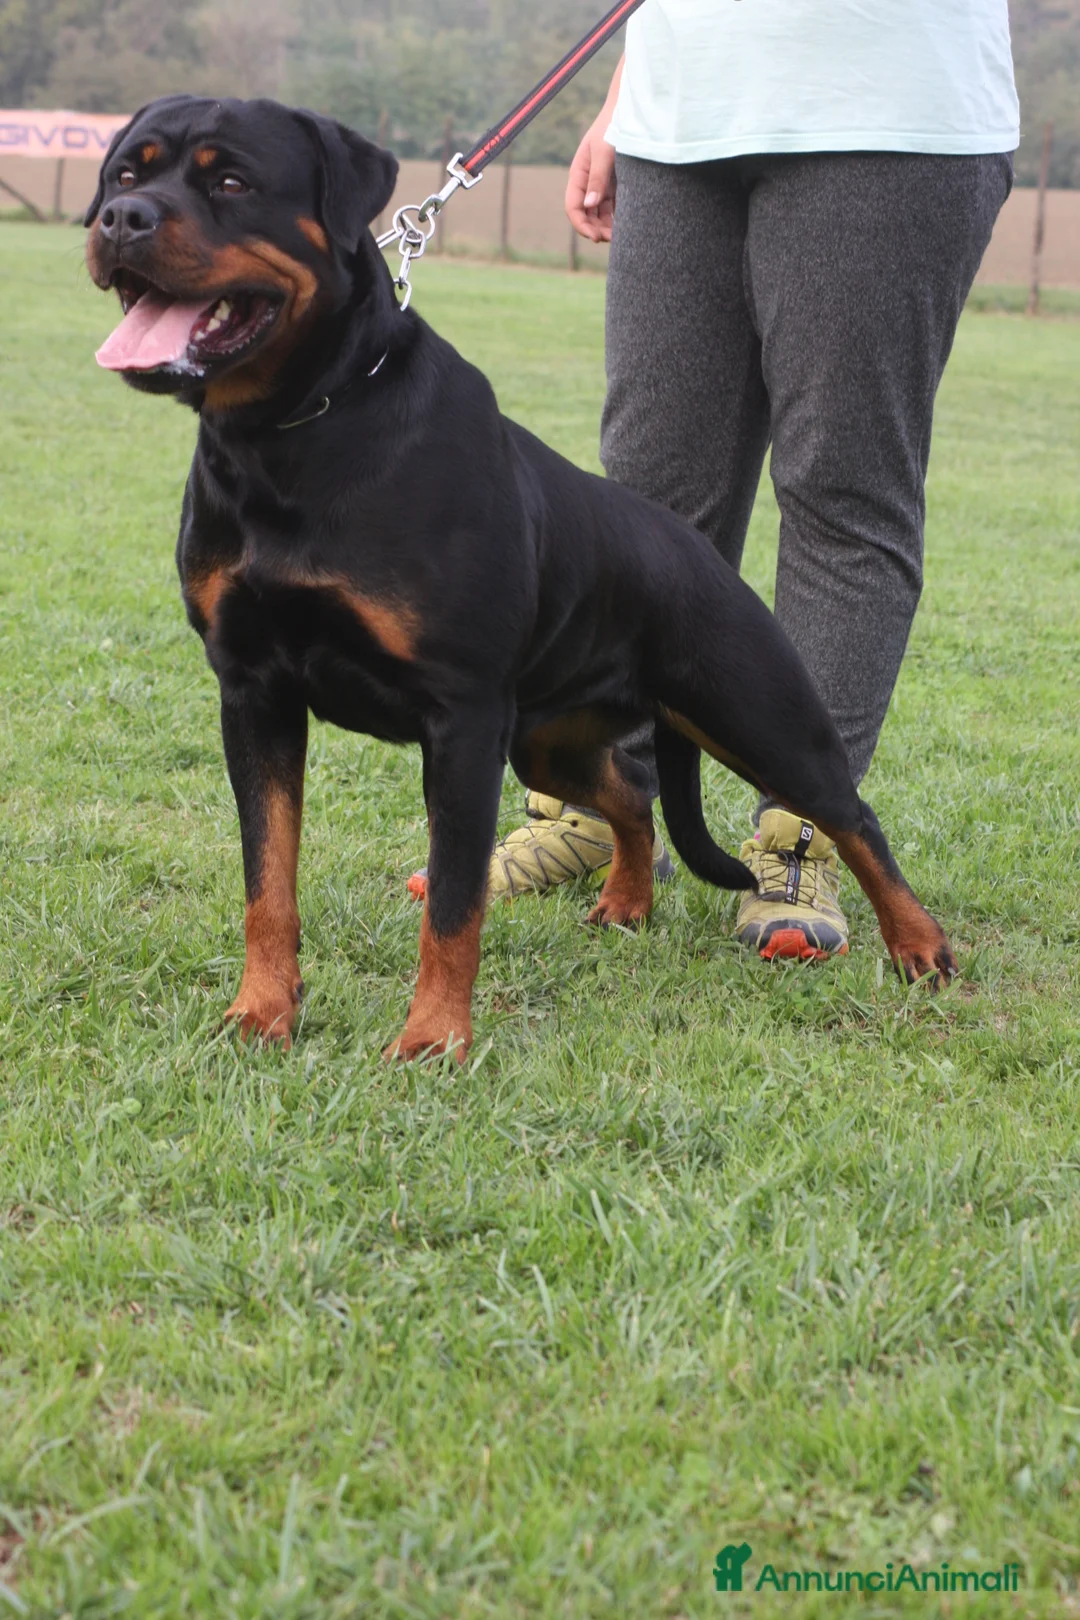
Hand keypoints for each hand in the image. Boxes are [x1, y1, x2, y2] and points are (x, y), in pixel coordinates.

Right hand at [565, 113, 616, 242]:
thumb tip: (589, 205)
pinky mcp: (617, 184)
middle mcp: (588, 182)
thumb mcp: (604, 151)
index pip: (573, 207)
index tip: (596, 237)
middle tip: (614, 240)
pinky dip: (619, 218)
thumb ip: (598, 178)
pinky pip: (615, 206)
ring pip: (601, 214)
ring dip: (608, 227)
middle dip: (596, 230)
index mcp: (579, 175)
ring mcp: (602, 184)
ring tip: (622, 237)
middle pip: (586, 215)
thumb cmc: (613, 126)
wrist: (630, 110)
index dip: (582, 225)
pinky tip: (629, 225)